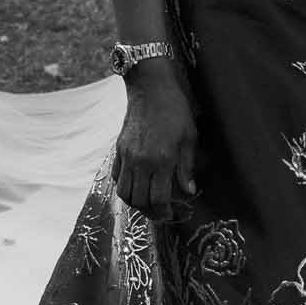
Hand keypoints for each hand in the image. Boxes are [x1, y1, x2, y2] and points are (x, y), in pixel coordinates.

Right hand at [111, 67, 198, 219]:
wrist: (151, 88)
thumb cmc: (176, 110)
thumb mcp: (189, 137)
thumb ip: (187, 166)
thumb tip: (189, 191)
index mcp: (162, 159)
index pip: (158, 198)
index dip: (164, 212)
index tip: (170, 216)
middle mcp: (141, 161)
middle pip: (138, 200)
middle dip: (149, 212)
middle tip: (160, 213)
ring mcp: (127, 156)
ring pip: (123, 193)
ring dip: (135, 203)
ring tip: (147, 203)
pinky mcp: (118, 150)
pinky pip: (116, 177)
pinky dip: (124, 187)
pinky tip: (136, 186)